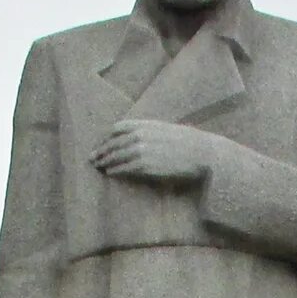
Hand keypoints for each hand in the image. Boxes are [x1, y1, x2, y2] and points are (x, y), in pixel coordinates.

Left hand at [93, 119, 213, 188]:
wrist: (203, 153)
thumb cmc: (191, 143)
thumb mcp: (170, 130)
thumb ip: (153, 132)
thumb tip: (144, 138)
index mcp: (148, 124)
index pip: (119, 127)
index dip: (108, 136)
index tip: (103, 143)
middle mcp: (142, 135)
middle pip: (113, 142)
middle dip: (101, 150)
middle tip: (92, 158)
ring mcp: (142, 150)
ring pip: (116, 156)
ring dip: (105, 161)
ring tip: (98, 166)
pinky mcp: (145, 165)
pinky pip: (124, 168)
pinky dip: (115, 170)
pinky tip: (110, 173)